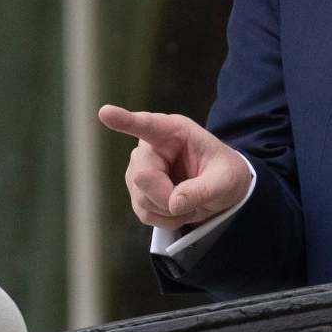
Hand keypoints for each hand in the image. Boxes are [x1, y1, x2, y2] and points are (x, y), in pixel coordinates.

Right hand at [96, 105, 251, 230]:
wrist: (223, 190)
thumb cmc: (226, 174)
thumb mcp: (226, 180)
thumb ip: (203, 190)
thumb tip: (174, 203)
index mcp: (173, 132)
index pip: (146, 125)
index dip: (125, 121)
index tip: (105, 112)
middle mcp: (151, 148)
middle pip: (142, 176)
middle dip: (167, 197)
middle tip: (192, 202)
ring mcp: (140, 170)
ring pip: (141, 199)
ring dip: (169, 210)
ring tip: (190, 203)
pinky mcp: (138, 192)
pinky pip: (144, 213)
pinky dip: (165, 219)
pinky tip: (179, 210)